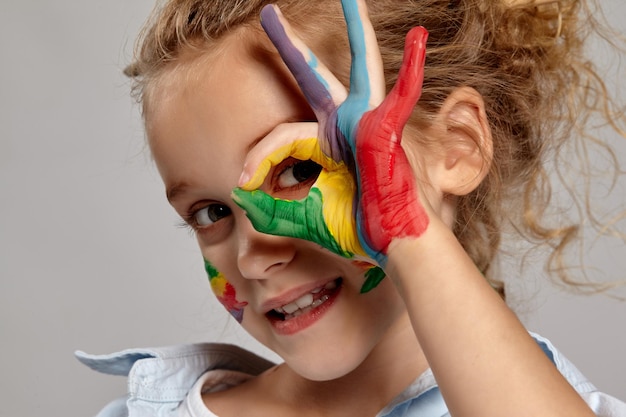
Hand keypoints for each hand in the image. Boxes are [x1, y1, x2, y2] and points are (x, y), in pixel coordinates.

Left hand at [232, 0, 428, 289]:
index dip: (256, 158)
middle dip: (290, 45)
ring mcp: (369, 122)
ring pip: (361, 67)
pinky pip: (402, 96)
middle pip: (314, 76)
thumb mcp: (300, 216)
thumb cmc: (354, 229)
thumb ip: (268, 206)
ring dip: (358, 29)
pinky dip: (414, 69)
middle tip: (269, 13)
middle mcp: (346, 125)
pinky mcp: (388, 131)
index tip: (240, 183)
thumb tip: (236, 195)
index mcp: (326, 142)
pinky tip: (418, 37)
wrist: (390, 243)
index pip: (280, 136)